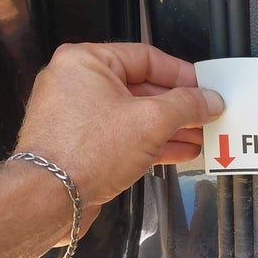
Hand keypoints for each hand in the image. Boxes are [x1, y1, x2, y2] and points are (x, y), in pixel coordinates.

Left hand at [13, 43, 223, 232]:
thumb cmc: (83, 153)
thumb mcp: (150, 121)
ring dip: (170, 128)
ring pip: (135, 116)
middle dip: (179, 107)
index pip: (147, 58)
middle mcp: (77, 84)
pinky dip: (151, 143)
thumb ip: (186, 106)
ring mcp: (78, 117)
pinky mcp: (82, 145)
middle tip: (206, 115)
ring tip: (199, 136)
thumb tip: (208, 100)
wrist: (49, 199)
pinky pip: (124, 137)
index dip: (182, 74)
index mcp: (85, 62)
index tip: (204, 88)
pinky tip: (179, 151)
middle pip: (142, 88)